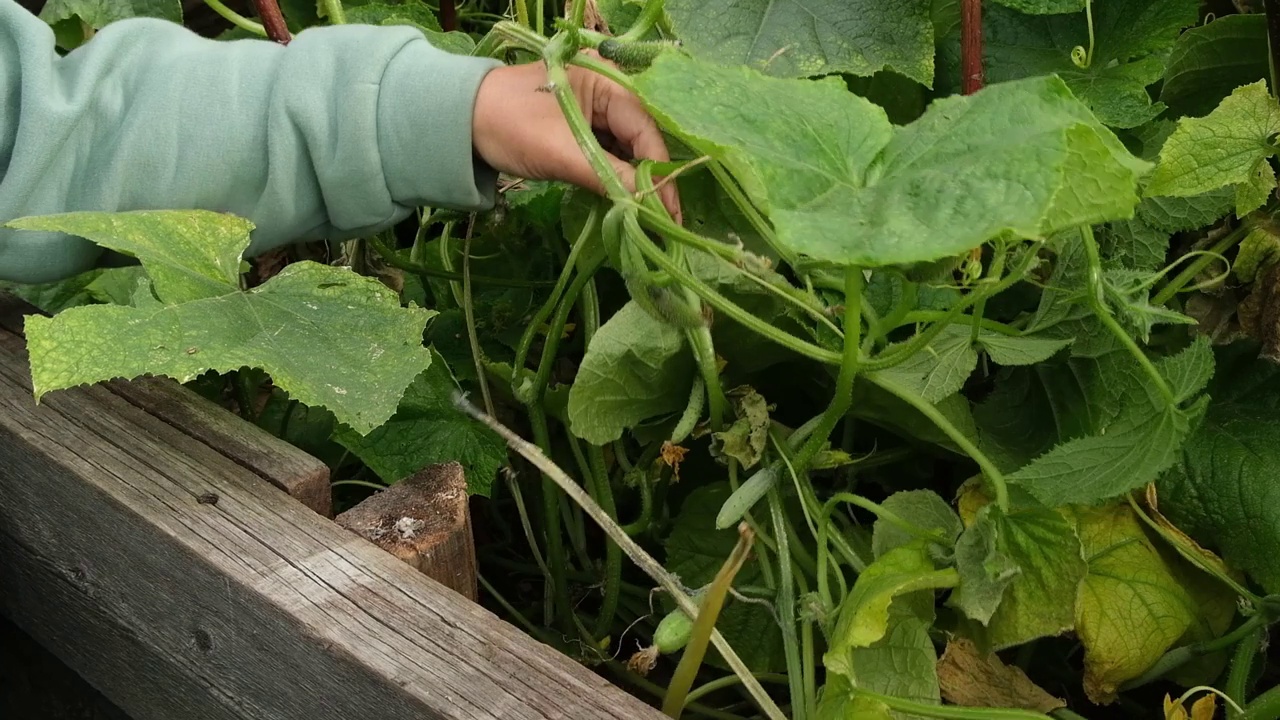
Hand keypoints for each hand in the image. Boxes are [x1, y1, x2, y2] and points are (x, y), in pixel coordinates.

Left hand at [471, 57, 680, 220]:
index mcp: (606, 80)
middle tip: (667, 222)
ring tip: (651, 219)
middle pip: (642, 140)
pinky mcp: (582, 132)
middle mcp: (607, 91)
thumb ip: (609, 176)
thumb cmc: (509, 125)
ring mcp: (595, 112)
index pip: (646, 129)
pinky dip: (617, 179)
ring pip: (628, 151)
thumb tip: (648, 205)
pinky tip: (627, 203)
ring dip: (636, 183)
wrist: (458, 123)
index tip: (670, 212)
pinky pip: (610, 156)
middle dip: (653, 180)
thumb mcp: (562, 152)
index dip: (660, 172)